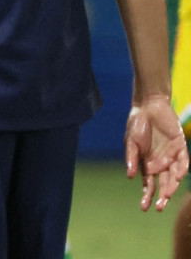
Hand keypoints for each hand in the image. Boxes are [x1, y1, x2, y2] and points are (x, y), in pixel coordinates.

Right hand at [125, 94, 188, 210]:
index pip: (148, 184)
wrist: (148, 106)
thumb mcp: (130, 142)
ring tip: (167, 195)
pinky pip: (184, 161)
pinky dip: (181, 169)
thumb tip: (130, 176)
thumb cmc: (137, 124)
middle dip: (162, 197)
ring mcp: (171, 156)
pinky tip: (178, 175)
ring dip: (172, 186)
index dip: (147, 196)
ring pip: (174, 176)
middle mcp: (161, 163)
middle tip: (159, 208)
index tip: (144, 208)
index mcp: (147, 164)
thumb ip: (132, 158)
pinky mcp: (180, 146)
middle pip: (163, 184)